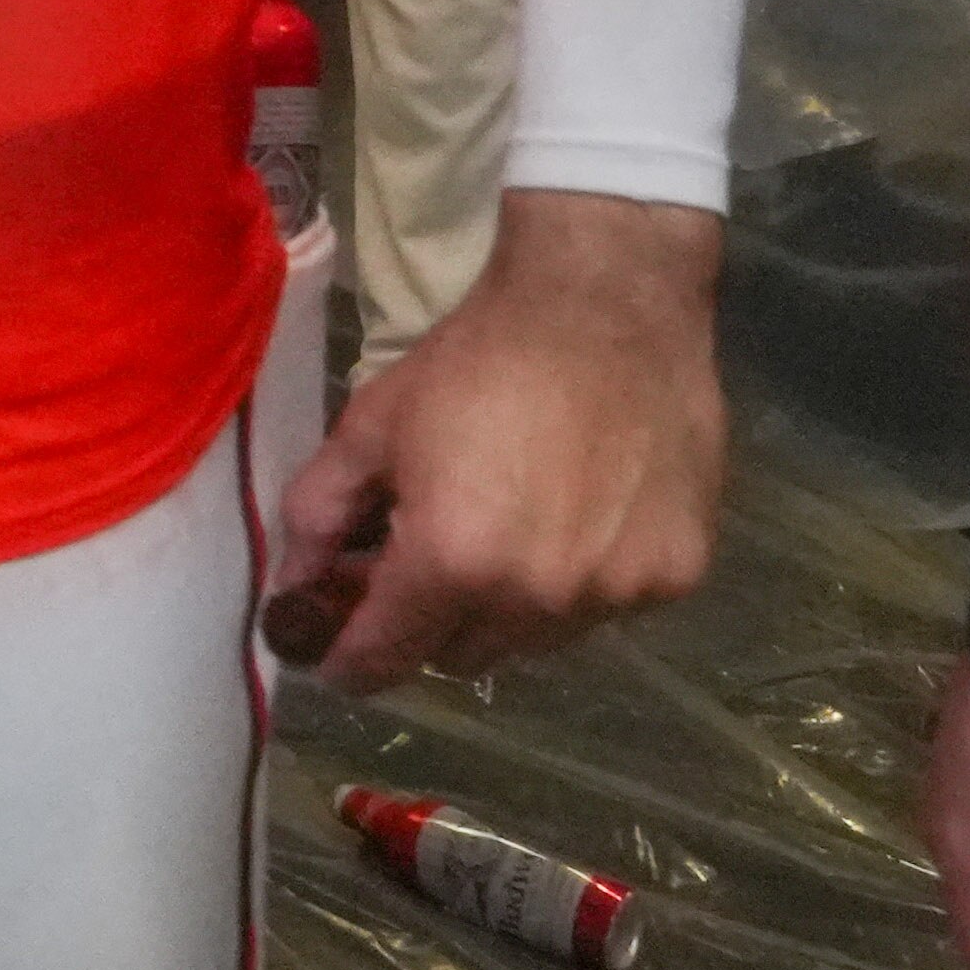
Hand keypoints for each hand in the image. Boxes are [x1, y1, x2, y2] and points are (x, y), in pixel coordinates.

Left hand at [272, 189, 723, 689]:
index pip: (385, 659)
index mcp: (454, 563)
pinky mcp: (677, 577)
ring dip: (504, 607)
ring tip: (501, 528)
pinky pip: (602, 609)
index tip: (333, 651)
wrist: (608, 308)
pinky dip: (575, 583)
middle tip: (416, 562)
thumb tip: (293, 585)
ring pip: (534, 640)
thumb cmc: (477, 360)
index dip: (348, 660)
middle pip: (458, 656)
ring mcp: (618, 595)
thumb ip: (319, 515)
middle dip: (424, 623)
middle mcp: (540, 600)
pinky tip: (572, 516)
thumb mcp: (371, 427)